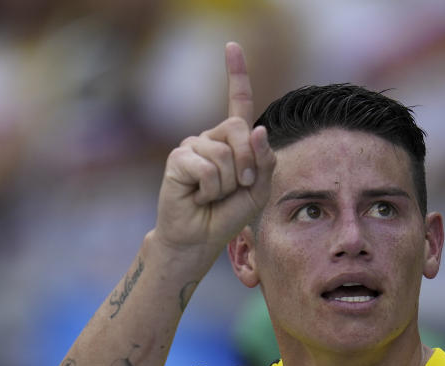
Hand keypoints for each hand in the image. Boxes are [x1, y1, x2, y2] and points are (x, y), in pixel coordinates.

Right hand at [154, 42, 274, 253]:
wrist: (200, 239)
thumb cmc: (227, 215)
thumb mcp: (259, 189)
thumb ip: (266, 161)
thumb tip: (258, 130)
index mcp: (231, 141)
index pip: (237, 103)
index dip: (236, 74)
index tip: (231, 47)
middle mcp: (210, 138)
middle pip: (240, 129)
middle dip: (248, 163)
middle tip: (239, 186)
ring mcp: (192, 146)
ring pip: (225, 154)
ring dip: (229, 182)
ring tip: (214, 196)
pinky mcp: (178, 159)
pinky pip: (208, 168)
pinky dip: (212, 189)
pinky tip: (199, 196)